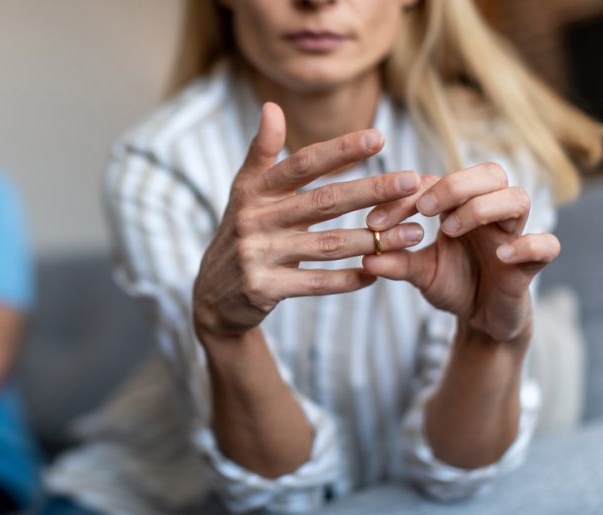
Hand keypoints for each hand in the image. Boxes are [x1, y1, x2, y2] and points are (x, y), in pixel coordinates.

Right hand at [193, 103, 423, 339]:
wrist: (213, 294)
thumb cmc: (241, 233)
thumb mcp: (244, 192)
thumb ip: (262, 151)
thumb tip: (271, 106)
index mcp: (253, 191)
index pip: (302, 164)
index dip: (340, 150)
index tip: (380, 138)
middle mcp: (254, 220)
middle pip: (322, 202)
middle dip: (370, 190)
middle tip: (411, 180)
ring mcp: (257, 255)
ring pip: (327, 245)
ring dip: (373, 239)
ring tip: (413, 233)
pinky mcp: (263, 288)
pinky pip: (315, 283)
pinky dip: (347, 279)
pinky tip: (376, 272)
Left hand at [363, 163, 559, 342]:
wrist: (482, 321)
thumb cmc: (453, 284)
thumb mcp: (419, 274)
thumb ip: (397, 263)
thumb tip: (366, 256)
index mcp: (460, 207)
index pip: (437, 182)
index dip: (406, 197)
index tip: (375, 222)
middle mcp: (490, 213)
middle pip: (490, 173)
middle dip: (455, 185)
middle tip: (423, 209)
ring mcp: (513, 235)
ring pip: (517, 198)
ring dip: (482, 208)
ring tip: (450, 230)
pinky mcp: (531, 265)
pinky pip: (546, 245)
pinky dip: (528, 245)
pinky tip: (502, 255)